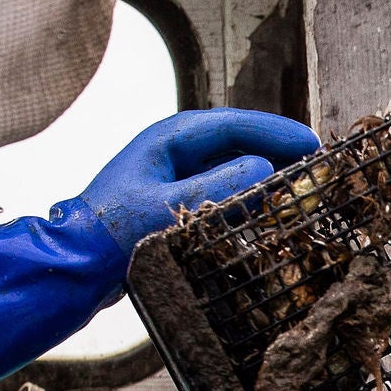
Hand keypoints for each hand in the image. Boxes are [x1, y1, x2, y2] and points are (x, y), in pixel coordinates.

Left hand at [69, 107, 320, 250]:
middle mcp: (173, 149)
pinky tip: (265, 207)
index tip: (312, 145)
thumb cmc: (111, 235)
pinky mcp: (174, 198)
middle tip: (314, 162)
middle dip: (276, 148)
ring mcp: (173, 173)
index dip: (277, 132)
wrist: (75, 266)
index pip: (235, 124)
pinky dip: (246, 192)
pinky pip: (220, 187)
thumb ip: (220, 187)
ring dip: (263, 171)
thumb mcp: (168, 208)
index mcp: (169, 138)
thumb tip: (265, 169)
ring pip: (230, 163)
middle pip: (236, 139)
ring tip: (297, 183)